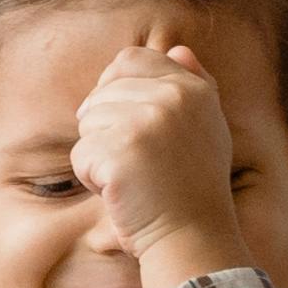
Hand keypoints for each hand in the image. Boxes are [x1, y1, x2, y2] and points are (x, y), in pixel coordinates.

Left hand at [74, 40, 254, 283]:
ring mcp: (147, 122)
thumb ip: (195, 85)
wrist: (192, 239)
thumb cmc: (192, 189)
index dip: (114, 88)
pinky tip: (122, 194)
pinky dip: (93, 179)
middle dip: (106, 129)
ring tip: (133, 178)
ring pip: (87, 123)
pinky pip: (81, 155)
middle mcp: (173, 98)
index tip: (125, 124)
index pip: (130, 59)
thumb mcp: (206, 129)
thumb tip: (178, 48)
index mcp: (192, 88)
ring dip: (99, 155)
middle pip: (101, 93)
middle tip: (138, 163)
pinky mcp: (121, 150)